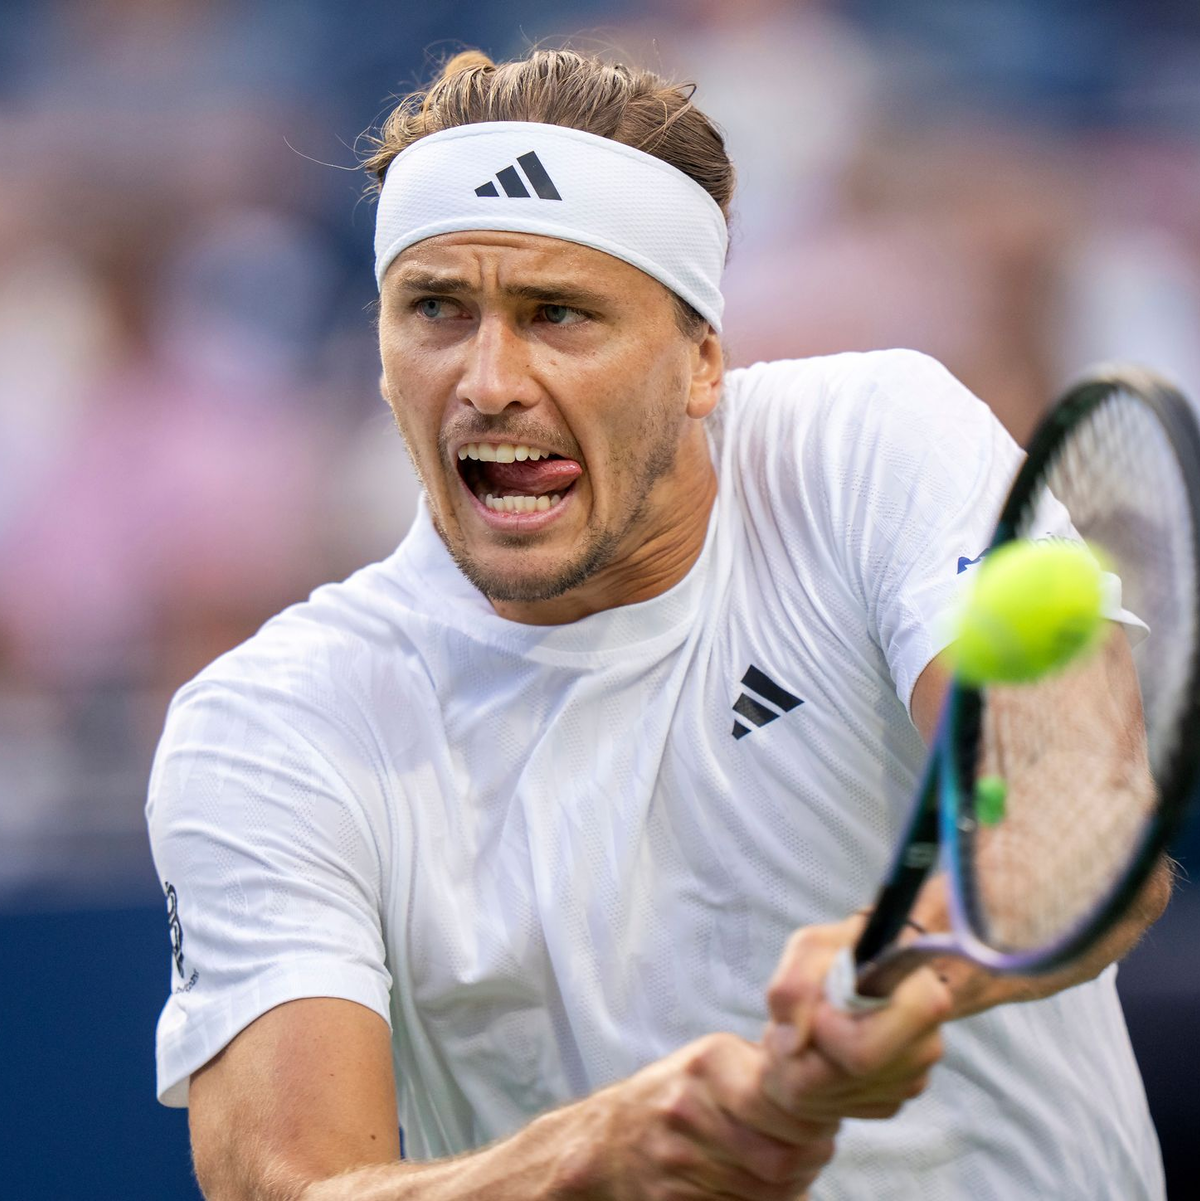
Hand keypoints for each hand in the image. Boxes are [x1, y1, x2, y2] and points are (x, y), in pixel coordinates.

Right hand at [575, 1033, 839, 1199]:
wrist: (609, 1140)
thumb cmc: (677, 1094)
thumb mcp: (713, 1060)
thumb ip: (762, 1066)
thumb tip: (825, 1082)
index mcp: (709, 1063)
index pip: (786, 1108)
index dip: (817, 1125)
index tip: (824, 1122)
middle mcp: (689, 1107)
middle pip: (781, 1158)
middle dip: (811, 1160)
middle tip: (817, 1149)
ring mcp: (677, 1156)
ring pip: (767, 1190)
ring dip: (793, 1184)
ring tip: (792, 1165)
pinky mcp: (670, 1198)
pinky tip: (759, 1184)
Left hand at [760, 917, 950, 1123]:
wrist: (869, 970)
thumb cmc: (843, 953)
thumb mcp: (811, 947)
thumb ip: (795, 984)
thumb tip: (795, 1042)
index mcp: (920, 1000)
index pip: (861, 1051)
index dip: (823, 1035)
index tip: (816, 1010)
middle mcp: (925, 1047)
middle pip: (838, 1080)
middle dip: (797, 1057)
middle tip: (789, 1026)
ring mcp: (911, 1080)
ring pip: (829, 1100)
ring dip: (798, 1070)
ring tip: (803, 1032)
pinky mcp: (892, 1100)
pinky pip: (836, 1110)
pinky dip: (812, 1087)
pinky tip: (817, 1052)